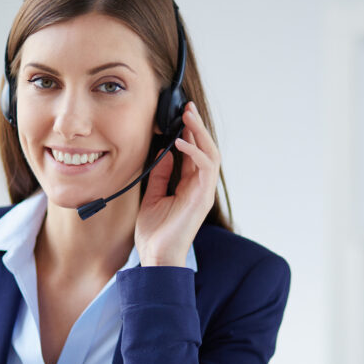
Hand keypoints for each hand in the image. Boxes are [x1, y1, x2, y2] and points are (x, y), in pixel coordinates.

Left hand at [136, 102, 220, 265]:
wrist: (156, 255)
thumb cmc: (154, 232)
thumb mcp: (152, 195)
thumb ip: (161, 174)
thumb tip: (164, 152)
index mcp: (189, 185)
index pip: (194, 152)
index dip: (189, 132)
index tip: (179, 115)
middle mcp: (200, 186)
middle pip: (205, 149)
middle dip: (197, 126)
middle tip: (186, 107)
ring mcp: (203, 191)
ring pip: (210, 154)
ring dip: (199, 133)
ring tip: (188, 116)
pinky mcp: (202, 197)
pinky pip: (205, 168)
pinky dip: (195, 152)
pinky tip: (181, 142)